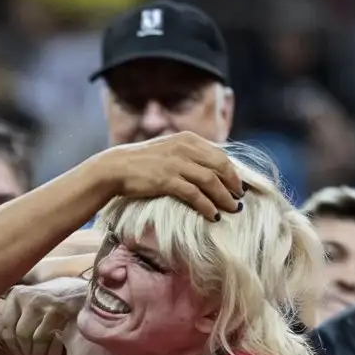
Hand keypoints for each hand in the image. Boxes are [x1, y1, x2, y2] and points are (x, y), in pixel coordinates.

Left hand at [0, 279, 85, 354]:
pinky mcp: (57, 309)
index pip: (5, 330)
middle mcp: (27, 295)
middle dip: (28, 354)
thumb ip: (18, 323)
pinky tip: (60, 352)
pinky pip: (43, 340)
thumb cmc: (65, 314)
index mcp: (17, 295)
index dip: (14, 349)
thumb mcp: (38, 313)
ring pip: (29, 340)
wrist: (100, 304)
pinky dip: (50, 354)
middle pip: (17, 337)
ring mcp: (42, 300)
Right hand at [102, 132, 243, 220]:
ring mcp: (176, 163)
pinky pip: (194, 194)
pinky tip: (213, 215)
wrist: (115, 168)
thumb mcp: (168, 150)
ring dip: (223, 197)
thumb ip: (186, 155)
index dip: (232, 171)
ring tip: (231, 209)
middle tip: (238, 199)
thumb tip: (205, 169)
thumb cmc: (140, 163)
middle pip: (220, 166)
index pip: (219, 154)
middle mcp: (185, 148)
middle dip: (233, 184)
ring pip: (210, 180)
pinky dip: (206, 205)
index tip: (237, 186)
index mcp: (188, 139)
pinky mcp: (167, 180)